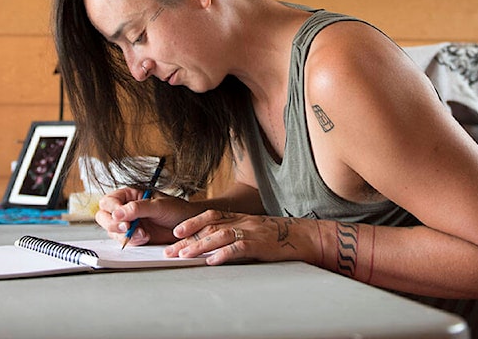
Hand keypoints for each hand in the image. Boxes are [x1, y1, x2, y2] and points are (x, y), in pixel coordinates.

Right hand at [96, 187, 194, 245]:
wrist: (188, 227)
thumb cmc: (176, 210)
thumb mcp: (158, 206)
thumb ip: (138, 208)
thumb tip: (118, 212)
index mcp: (130, 195)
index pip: (109, 201)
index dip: (112, 209)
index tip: (121, 217)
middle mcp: (125, 209)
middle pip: (104, 216)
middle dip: (113, 224)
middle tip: (126, 228)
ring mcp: (128, 223)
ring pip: (112, 231)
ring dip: (124, 235)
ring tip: (143, 234)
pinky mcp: (133, 237)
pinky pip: (123, 241)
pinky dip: (132, 242)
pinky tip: (145, 238)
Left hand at [166, 210, 318, 265]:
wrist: (306, 237)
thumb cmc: (281, 237)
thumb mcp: (256, 231)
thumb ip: (238, 235)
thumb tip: (216, 247)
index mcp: (241, 218)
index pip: (211, 216)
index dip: (192, 222)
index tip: (175, 233)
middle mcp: (244, 222)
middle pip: (209, 227)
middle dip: (188, 238)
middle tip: (170, 251)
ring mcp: (252, 232)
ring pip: (220, 235)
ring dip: (199, 246)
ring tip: (184, 256)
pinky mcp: (261, 244)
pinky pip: (239, 248)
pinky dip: (223, 254)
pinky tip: (212, 261)